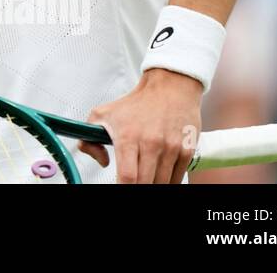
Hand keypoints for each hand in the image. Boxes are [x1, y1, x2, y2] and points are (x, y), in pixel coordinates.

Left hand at [78, 68, 202, 182]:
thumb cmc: (136, 103)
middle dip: (137, 188)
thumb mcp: (102, 114)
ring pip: (162, 184)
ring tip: (145, 178)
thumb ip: (89, 139)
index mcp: (128, 136)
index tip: (119, 187)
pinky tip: (159, 177)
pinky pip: (177, 179)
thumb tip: (102, 162)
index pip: (127, 176)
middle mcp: (151, 143)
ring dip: (153, 185)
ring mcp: (171, 148)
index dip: (122, 188)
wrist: (170, 88)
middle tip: (132, 182)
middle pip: (145, 183)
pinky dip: (168, 183)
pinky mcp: (187, 151)